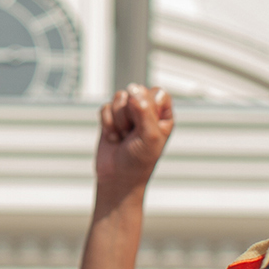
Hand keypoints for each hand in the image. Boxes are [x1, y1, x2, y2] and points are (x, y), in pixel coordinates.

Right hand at [94, 84, 174, 202]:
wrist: (118, 179)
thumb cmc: (139, 162)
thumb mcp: (150, 137)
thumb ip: (144, 111)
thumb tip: (133, 89)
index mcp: (163, 115)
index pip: (157, 93)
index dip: (148, 105)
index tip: (146, 124)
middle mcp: (147, 111)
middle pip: (136, 91)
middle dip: (131, 114)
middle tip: (133, 133)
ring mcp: (128, 113)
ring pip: (119, 98)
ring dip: (119, 120)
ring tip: (124, 136)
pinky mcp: (111, 117)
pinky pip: (105, 107)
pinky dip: (108, 124)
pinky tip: (114, 137)